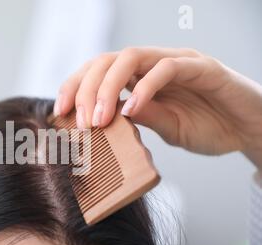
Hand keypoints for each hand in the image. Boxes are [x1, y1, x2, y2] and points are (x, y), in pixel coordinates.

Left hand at [55, 47, 261, 169]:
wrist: (249, 130)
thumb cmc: (208, 127)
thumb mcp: (165, 129)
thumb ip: (139, 119)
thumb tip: (106, 116)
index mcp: (140, 78)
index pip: (99, 71)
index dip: (75, 87)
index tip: (59, 113)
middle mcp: (154, 64)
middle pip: (107, 60)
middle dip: (86, 88)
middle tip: (79, 122)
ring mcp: (177, 62)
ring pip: (131, 57)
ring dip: (108, 87)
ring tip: (99, 119)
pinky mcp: (201, 67)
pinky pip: (167, 69)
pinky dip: (145, 89)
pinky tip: (132, 112)